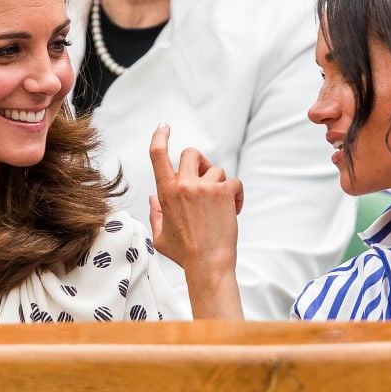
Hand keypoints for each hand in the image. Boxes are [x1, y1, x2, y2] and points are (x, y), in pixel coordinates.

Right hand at [149, 124, 244, 318]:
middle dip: (200, 162)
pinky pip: (234, 182)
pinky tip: (234, 209)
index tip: (164, 126)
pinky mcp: (224, 193)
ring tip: (221, 206)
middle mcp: (183, 185)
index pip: (158, 155)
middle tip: (206, 180)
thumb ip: (156, 214)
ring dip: (219, 184)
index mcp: (165, 192)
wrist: (207, 265)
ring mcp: (204, 188)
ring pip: (216, 170)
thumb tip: (153, 199)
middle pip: (191, 153)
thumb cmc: (184, 254)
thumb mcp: (160, 236)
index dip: (160, 136)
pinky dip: (237, 194)